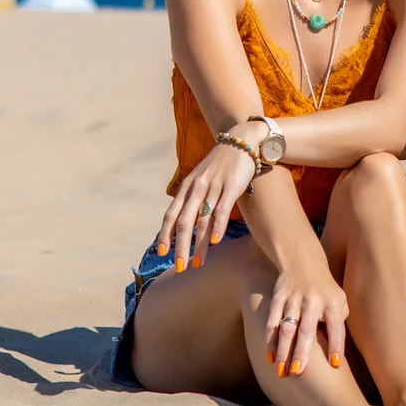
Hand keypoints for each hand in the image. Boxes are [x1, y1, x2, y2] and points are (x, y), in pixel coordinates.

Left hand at [157, 136, 256, 270]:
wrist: (242, 139)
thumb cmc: (223, 163)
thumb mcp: (203, 177)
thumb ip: (194, 195)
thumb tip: (188, 219)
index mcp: (188, 186)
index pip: (172, 214)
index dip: (166, 234)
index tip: (162, 253)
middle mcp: (197, 187)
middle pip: (185, 222)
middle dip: (180, 247)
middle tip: (179, 266)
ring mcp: (214, 187)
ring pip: (202, 220)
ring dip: (199, 244)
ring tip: (197, 262)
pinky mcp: (232, 186)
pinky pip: (222, 210)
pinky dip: (217, 226)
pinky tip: (215, 241)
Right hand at [266, 251, 347, 376]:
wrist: (303, 260)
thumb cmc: (325, 289)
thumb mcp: (339, 300)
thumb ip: (338, 322)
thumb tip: (336, 350)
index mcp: (332, 302)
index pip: (336, 327)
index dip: (336, 345)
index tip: (335, 364)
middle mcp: (313, 300)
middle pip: (307, 330)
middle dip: (302, 352)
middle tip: (298, 373)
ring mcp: (294, 299)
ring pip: (287, 328)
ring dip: (283, 351)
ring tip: (281, 372)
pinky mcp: (278, 297)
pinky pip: (272, 321)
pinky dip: (270, 341)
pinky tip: (270, 357)